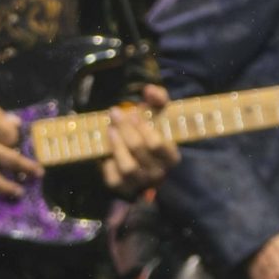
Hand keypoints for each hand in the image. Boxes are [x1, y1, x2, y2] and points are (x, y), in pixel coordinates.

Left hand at [99, 83, 179, 197]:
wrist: (141, 150)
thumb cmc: (151, 128)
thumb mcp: (159, 111)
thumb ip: (158, 97)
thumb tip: (148, 90)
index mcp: (171, 156)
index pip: (157, 145)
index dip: (143, 128)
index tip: (133, 113)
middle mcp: (158, 172)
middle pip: (139, 151)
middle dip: (125, 130)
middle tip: (115, 113)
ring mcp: (140, 182)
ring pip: (128, 167)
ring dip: (117, 146)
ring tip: (110, 130)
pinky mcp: (123, 188)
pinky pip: (114, 180)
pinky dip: (108, 166)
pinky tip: (107, 153)